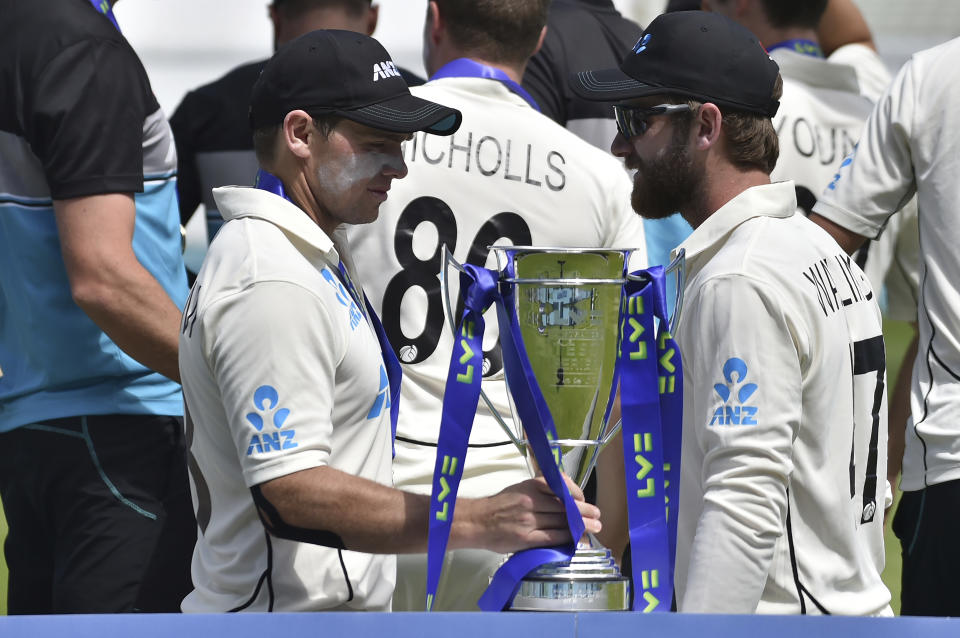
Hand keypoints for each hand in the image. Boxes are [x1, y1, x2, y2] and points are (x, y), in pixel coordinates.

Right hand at [468, 474, 600, 554]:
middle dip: (584, 512)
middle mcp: (531, 501)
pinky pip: (552, 538)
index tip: (585, 499)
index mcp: (530, 486)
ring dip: (581, 526)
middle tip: (598, 515)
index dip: (577, 495)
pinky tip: (577, 539)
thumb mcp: (519, 488)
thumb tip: (562, 493)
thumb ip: (539, 489)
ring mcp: (529, 521)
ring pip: (561, 522)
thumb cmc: (499, 505)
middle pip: (564, 507)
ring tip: (594, 528)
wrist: (477, 521)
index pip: (561, 489)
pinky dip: (567, 538)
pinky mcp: (526, 538)